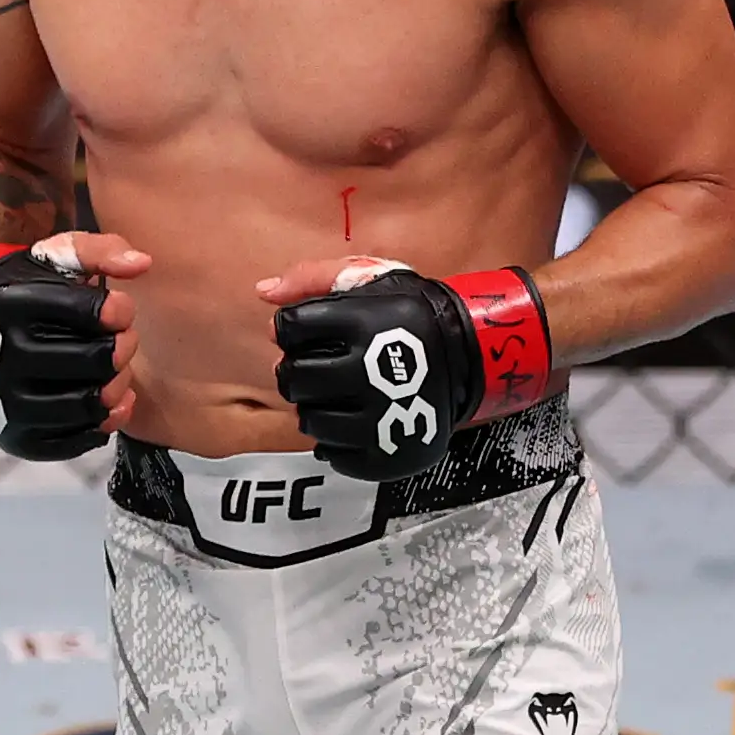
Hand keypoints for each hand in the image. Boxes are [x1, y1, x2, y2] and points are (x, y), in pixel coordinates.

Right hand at [0, 231, 147, 458]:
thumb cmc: (32, 290)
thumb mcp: (57, 256)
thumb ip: (101, 250)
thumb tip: (142, 264)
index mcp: (9, 304)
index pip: (87, 313)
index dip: (119, 312)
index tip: (120, 310)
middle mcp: (0, 356)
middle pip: (94, 362)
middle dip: (123, 349)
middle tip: (123, 341)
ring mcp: (5, 403)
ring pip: (87, 404)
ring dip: (117, 386)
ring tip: (115, 370)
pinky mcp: (17, 438)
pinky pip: (77, 439)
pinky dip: (104, 421)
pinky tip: (107, 398)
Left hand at [261, 255, 551, 480]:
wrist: (472, 357)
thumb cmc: (410, 314)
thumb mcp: (371, 279)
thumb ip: (313, 278)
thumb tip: (262, 292)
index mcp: (366, 323)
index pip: (289, 328)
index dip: (292, 328)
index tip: (309, 331)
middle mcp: (373, 373)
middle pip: (293, 379)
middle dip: (296, 370)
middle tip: (315, 367)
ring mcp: (383, 420)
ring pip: (309, 421)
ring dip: (313, 406)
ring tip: (336, 394)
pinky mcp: (388, 455)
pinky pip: (332, 456)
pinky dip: (334, 441)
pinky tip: (352, 420)